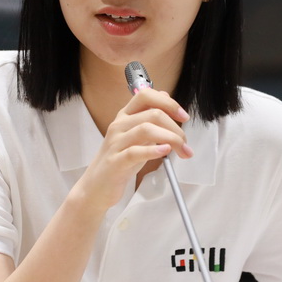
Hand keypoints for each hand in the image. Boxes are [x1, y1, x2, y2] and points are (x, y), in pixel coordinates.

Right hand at [75, 88, 192, 209]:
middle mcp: (119, 125)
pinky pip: (135, 152)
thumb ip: (150, 120)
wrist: (97, 186)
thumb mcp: (137, 137)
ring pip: (146, 129)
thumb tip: (168, 102)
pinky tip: (165, 152)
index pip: (146, 95)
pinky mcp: (115, 162)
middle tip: (185, 143)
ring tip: (181, 150)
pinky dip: (153, 151)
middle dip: (175, 127)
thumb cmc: (120, 161)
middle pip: (152, 114)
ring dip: (171, 138)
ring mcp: (116, 143)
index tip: (183, 117)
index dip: (168, 103)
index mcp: (125, 116)